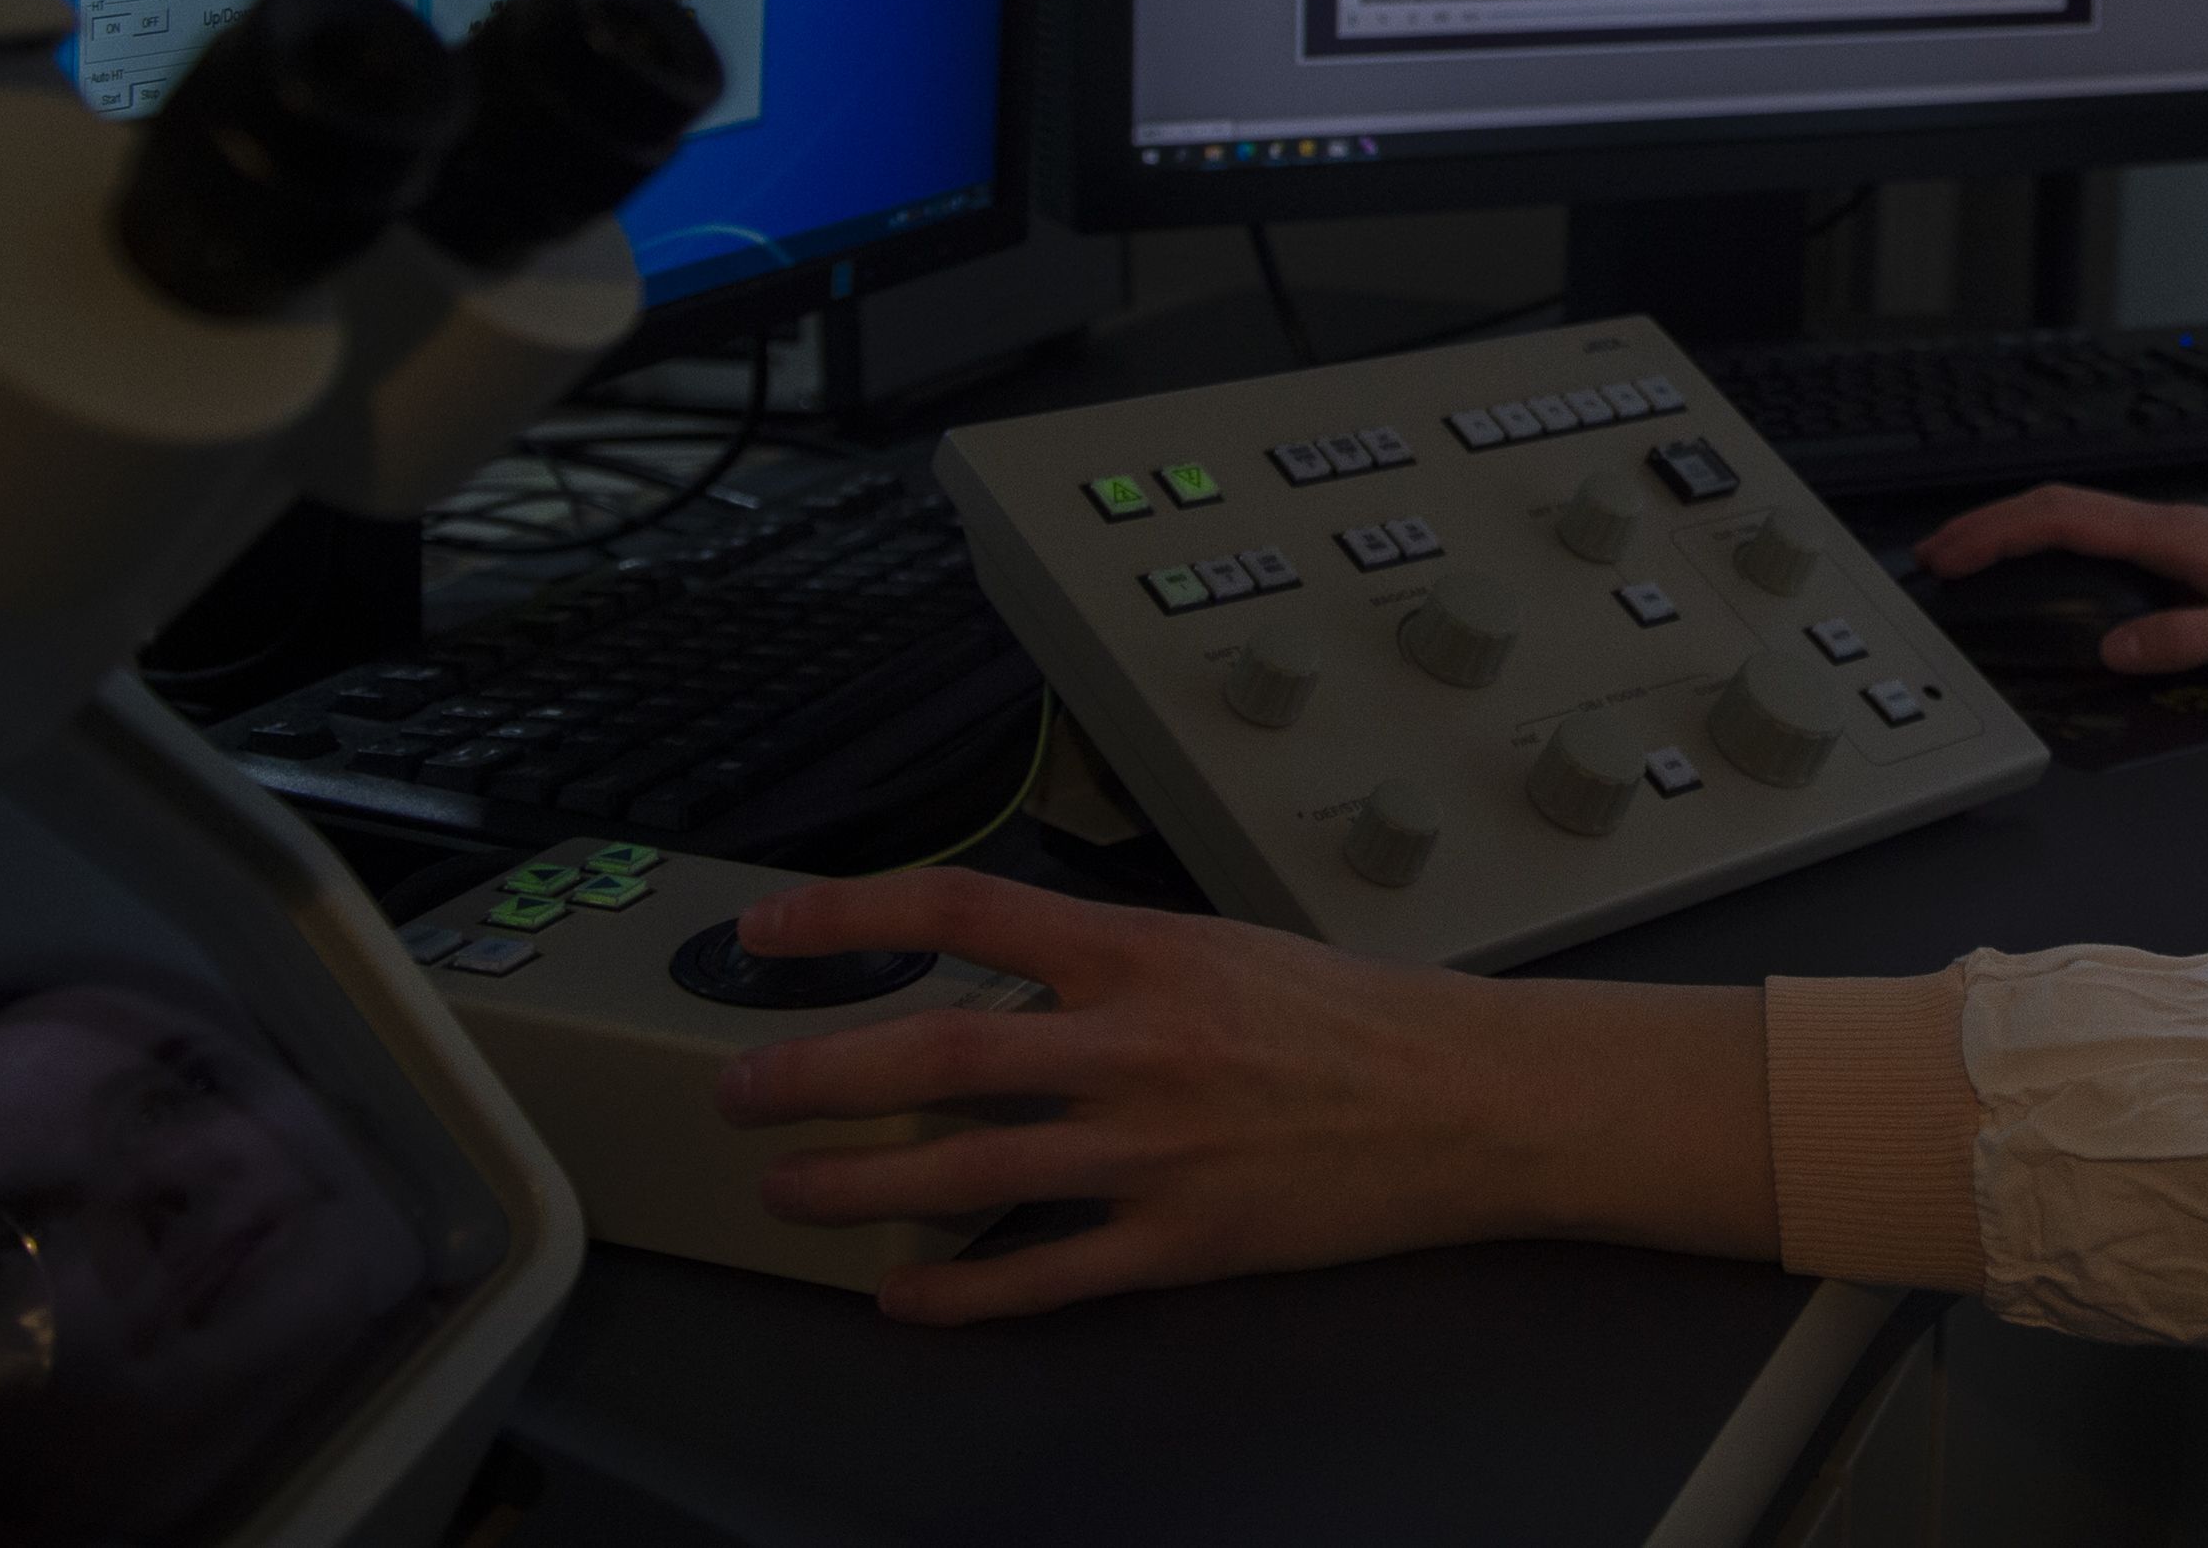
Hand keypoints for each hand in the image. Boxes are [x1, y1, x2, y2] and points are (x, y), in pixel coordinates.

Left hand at [708, 868, 1768, 1322]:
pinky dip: (958, 1291)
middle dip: (816, 1074)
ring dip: (856, 1187)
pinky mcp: (1181, 1240)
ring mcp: (1154, 1149)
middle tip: (740, 1089)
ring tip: (787, 1192)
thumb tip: (994, 980)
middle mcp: (1136, 1045)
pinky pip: (1042, 1275)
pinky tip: (904, 1296)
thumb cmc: (1352, 1017)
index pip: (965, 912)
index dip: (850, 918)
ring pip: (966, 1172)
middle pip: (936, 1054)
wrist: (1467, 1098)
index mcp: (1144, 953)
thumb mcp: (1220, 947)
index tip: (770, 933)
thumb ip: (1105, 964)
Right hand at [1910, 483, 2207, 674]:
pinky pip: (2113, 542)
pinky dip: (2065, 552)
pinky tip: (2060, 582)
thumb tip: (2111, 652)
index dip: (1996, 531)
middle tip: (1934, 560)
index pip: (2066, 515)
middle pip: (2061, 509)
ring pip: (2085, 522)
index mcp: (2181, 535)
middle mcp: (2176, 525)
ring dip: (2024, 538)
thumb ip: (2190, 641)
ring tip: (1977, 567)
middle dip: (1990, 528)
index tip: (1945, 553)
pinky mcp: (2203, 554)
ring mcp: (2188, 536)